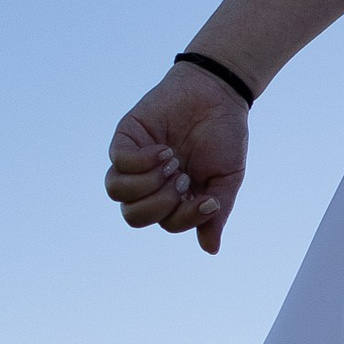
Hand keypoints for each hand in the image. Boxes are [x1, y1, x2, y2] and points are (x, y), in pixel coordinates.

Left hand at [105, 68, 247, 252]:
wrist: (219, 93)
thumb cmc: (225, 136)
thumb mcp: (227, 179)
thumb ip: (217, 213)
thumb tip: (210, 250)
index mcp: (173, 196)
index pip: (164, 223)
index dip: (184, 218)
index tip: (208, 198)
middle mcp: (149, 182)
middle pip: (132, 215)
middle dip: (160, 204)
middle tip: (184, 179)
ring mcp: (134, 160)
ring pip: (116, 192)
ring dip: (147, 184)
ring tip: (172, 164)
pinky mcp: (126, 138)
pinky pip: (117, 163)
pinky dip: (142, 162)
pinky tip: (164, 150)